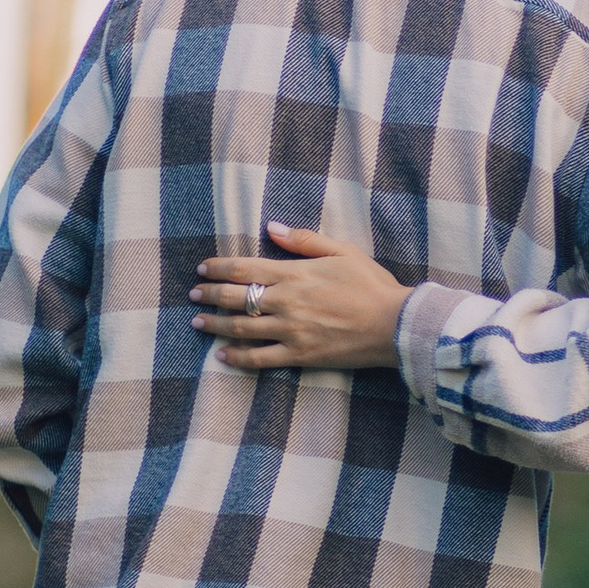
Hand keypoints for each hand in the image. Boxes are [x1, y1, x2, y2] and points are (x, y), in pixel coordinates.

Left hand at [193, 226, 409, 373]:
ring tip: (198, 322)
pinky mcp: (299, 355)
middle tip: (193, 294)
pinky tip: (222, 355)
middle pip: (235, 297)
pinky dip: (237, 357)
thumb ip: (305, 240)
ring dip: (215, 324)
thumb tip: (273, 229)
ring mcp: (290, 330)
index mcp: (295, 274)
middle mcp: (286, 302)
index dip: (219, 268)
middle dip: (210, 294)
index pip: (244, 268)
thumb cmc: (372, 285)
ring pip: (241, 328)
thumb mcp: (343, 251)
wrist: (395, 325)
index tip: (202, 268)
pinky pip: (260, 358)